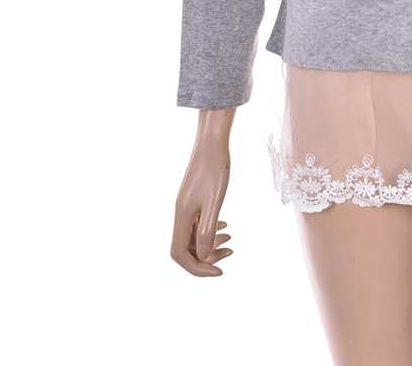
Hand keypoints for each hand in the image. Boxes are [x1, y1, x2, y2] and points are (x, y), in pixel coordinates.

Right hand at [171, 126, 234, 276]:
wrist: (212, 140)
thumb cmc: (216, 167)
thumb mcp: (215, 199)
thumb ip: (207, 228)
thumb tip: (203, 255)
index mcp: (182, 215)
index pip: (179, 254)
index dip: (197, 267)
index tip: (220, 271)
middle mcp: (180, 212)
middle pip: (185, 248)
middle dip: (206, 257)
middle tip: (230, 253)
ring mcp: (186, 205)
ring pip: (192, 236)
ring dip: (209, 244)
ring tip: (231, 242)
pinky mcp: (193, 198)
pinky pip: (196, 223)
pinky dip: (209, 230)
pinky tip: (225, 227)